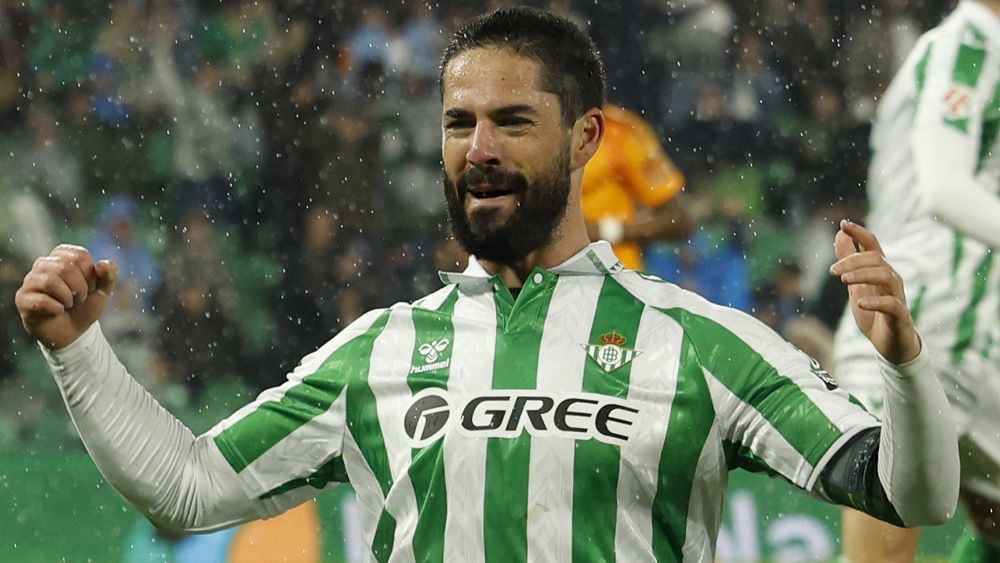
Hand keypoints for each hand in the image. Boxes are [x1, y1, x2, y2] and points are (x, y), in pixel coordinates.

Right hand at [14, 245, 117, 349]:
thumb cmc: (84, 307)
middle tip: (79, 299)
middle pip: (65, 267)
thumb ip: (108, 275)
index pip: (79, 255)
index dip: (91, 274)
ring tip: (69, 304)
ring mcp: (30, 281)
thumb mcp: (103, 291)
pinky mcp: (22, 298)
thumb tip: (103, 264)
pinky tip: (58, 312)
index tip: (90, 287)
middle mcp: (43, 264)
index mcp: (62, 256)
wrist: (73, 332)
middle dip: (80, 288)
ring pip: (50, 280)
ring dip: (68, 297)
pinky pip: (40, 300)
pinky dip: (56, 309)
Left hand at [830, 220, 920, 363]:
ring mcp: (897, 297)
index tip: (843, 223)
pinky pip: (892, 304)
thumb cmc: (874, 313)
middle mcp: (891, 280)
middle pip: (876, 259)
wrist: (891, 345)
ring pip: (886, 276)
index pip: (873, 245)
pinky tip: (860, 303)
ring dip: (863, 275)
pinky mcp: (900, 316)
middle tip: (832, 271)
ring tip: (844, 281)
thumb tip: (839, 234)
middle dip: (852, 261)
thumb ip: (849, 261)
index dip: (860, 232)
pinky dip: (876, 301)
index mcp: (880, 271)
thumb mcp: (855, 285)